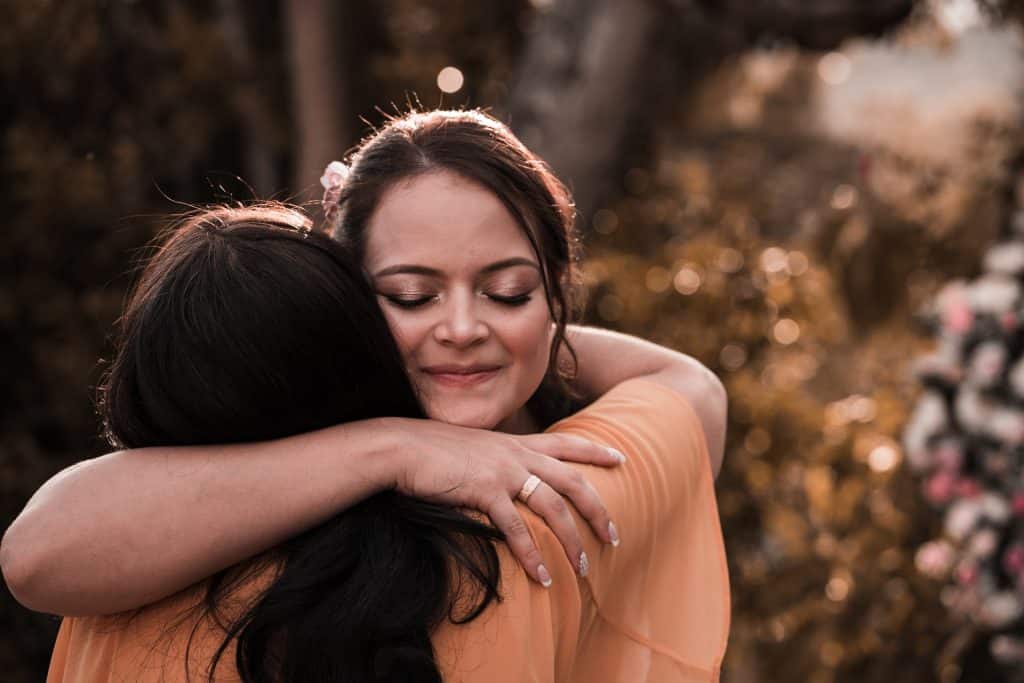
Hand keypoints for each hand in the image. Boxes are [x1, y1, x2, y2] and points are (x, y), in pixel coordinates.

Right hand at [385, 420, 623, 585]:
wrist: (402, 446)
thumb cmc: (433, 450)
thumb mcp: (474, 447)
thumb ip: (496, 457)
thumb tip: (507, 474)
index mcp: (516, 443)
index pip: (566, 443)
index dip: (596, 451)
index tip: (621, 458)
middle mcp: (517, 454)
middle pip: (573, 480)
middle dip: (598, 509)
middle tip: (615, 536)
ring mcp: (503, 472)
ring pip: (553, 507)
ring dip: (571, 540)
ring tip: (582, 567)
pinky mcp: (485, 492)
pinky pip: (517, 528)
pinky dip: (532, 555)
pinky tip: (542, 576)